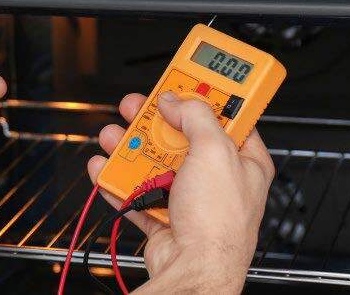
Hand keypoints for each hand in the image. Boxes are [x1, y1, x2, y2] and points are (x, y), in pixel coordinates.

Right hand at [86, 91, 274, 293]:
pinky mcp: (165, 218)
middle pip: (182, 136)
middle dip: (154, 121)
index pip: (227, 116)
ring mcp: (190, 199)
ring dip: (130, 149)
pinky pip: (137, 193)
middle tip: (137, 105)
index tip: (187, 78)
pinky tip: (106, 169)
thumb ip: (195, 117)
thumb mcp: (214, 152)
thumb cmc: (218, 224)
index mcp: (243, 161)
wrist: (193, 271)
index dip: (206, 94)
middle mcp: (218, 179)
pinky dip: (118, 182)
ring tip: (114, 137)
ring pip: (155, 163)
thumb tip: (177, 100)